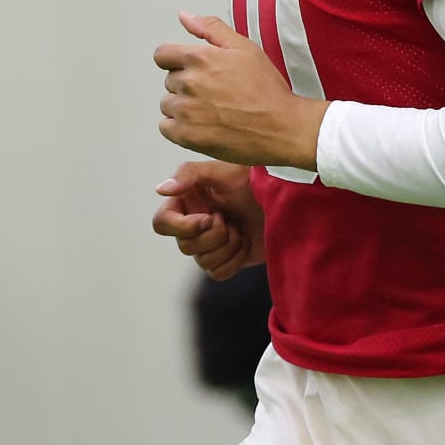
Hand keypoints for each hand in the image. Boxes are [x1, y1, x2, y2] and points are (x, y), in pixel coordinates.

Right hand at [150, 159, 264, 279]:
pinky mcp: (226, 260)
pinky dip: (235, 260)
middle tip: (230, 219)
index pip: (161, 223)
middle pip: (185, 246)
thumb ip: (189, 174)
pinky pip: (218, 274)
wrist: (284, 199)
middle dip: (214, 235)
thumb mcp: (223, 170)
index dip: (182, 227)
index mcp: (186, 202)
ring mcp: (209, 245)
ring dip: (228, 246)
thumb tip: (160, 190)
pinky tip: (245, 243)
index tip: (208, 217)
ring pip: (203, 262)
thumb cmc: (253, 179)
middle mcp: (192, 225)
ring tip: (240, 229)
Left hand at [154, 11, 327, 168]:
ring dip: (182, 107)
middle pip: (169, 81)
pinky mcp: (187, 136)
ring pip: (167, 105)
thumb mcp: (245, 48)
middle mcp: (189, 83)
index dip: (176, 61)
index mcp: (199, 58)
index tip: (191, 70)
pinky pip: (166, 127)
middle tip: (214, 92)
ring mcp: (186, 111)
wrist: (281, 127)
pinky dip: (179, 127)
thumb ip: (210, 29)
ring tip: (211, 110)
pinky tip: (202, 125)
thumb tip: (184, 16)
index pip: (162, 55)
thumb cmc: (266, 88)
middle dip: (186, 85)